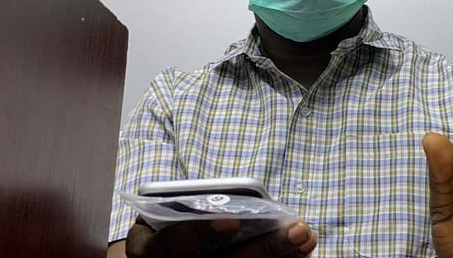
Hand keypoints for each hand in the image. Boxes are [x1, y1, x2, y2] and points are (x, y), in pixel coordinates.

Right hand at [122, 217, 316, 257]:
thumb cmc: (163, 225)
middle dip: (264, 249)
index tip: (231, 220)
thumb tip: (225, 200)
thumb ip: (183, 204)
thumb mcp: (160, 211)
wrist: (158, 256)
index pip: (169, 246)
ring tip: (306, 237)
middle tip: (297, 228)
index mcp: (147, 251)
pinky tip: (301, 253)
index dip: (198, 233)